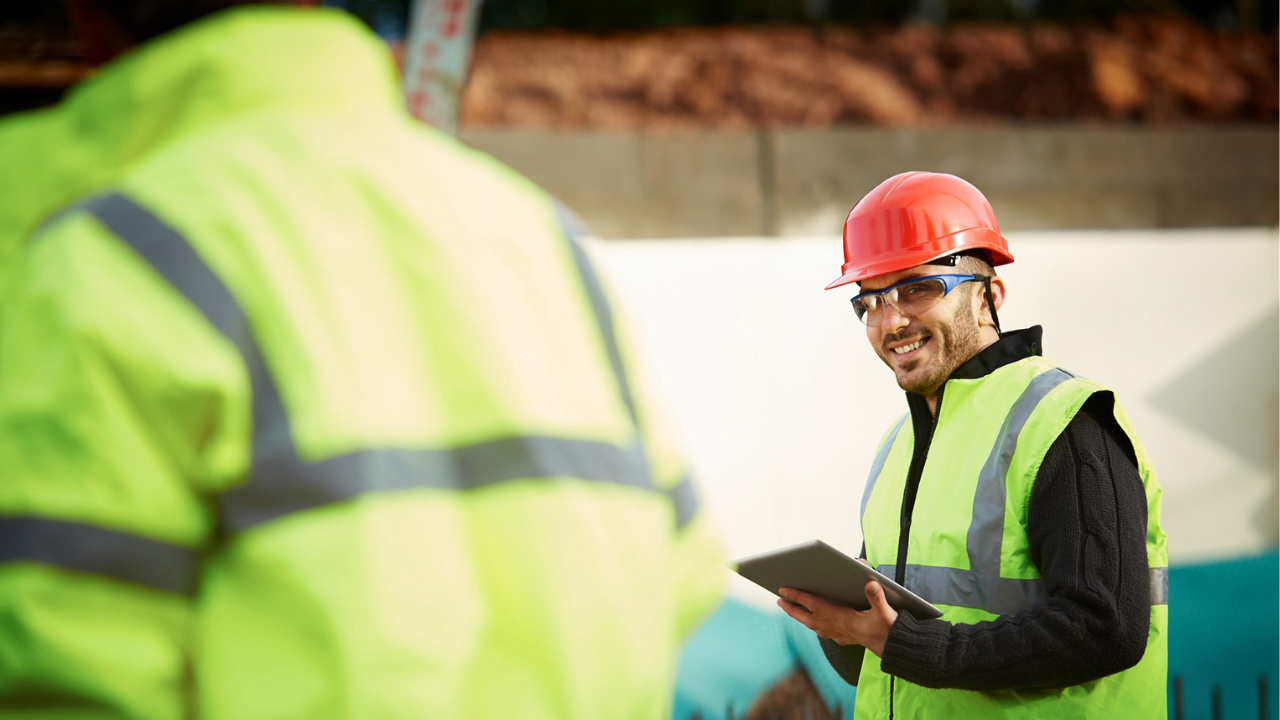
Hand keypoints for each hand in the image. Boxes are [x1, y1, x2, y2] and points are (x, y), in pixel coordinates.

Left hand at [777, 581, 898, 657]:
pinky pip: (825, 632)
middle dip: (793, 609)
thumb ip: (877, 598)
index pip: (815, 606)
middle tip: (779, 599)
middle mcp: (839, 629)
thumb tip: (870, 582)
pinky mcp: (848, 638)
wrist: (899, 650)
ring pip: (815, 626)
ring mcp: (842, 635)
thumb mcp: (886, 612)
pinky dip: (817, 626)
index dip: (799, 597)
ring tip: (791, 609)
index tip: (783, 589)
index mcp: (844, 620)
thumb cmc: (891, 630)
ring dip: (802, 617)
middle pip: (809, 618)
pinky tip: (816, 624)